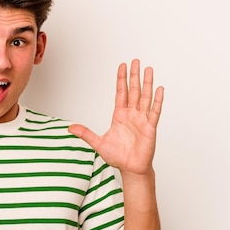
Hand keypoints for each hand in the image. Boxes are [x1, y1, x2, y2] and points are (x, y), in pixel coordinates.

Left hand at [69, 59, 163, 175]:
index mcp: (119, 115)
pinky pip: (154, 111)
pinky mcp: (150, 127)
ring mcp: (142, 119)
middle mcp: (131, 115)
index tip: (122, 66)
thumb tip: (70, 128)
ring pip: (145, 97)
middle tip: (136, 61)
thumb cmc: (118, 156)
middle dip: (134, 76)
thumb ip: (85, 133)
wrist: (130, 168)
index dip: (121, 79)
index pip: (121, 93)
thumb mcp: (98, 143)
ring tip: (149, 69)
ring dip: (147, 83)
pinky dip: (157, 100)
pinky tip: (159, 89)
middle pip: (133, 90)